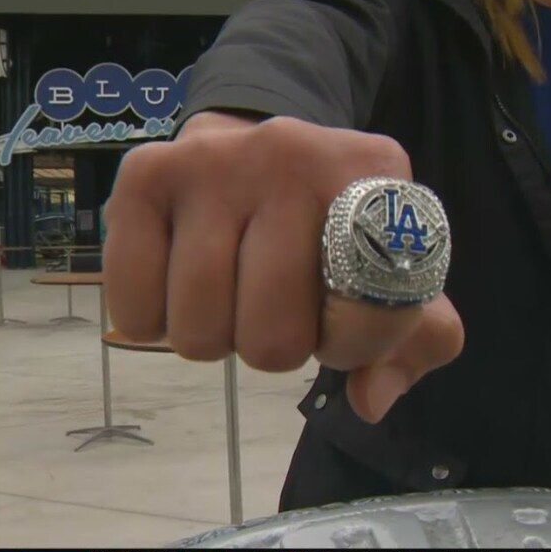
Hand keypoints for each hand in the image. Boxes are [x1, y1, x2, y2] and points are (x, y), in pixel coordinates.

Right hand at [103, 112, 464, 422]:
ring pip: (200, 330)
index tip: (338, 312)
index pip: (369, 314)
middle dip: (276, 344)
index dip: (351, 342)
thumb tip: (370, 400)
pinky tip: (180, 280)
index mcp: (375, 175)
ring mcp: (216, 161)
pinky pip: (136, 309)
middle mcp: (295, 152)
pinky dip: (153, 321)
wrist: (258, 155)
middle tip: (277, 302)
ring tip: (232, 287)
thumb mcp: (393, 274)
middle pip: (271, 338)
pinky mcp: (147, 174)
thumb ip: (414, 343)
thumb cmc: (331, 231)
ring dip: (216, 335)